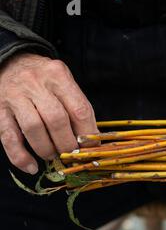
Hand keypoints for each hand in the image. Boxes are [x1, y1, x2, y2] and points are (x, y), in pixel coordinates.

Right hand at [0, 53, 98, 174]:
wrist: (11, 62)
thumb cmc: (45, 80)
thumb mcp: (64, 83)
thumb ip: (77, 108)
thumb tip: (92, 141)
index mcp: (59, 76)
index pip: (79, 109)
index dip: (88, 134)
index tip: (91, 149)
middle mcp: (36, 83)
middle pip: (57, 120)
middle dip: (67, 144)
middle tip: (71, 155)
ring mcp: (15, 95)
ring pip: (34, 128)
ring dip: (47, 149)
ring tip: (53, 156)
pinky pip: (9, 137)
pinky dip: (20, 156)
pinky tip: (31, 166)